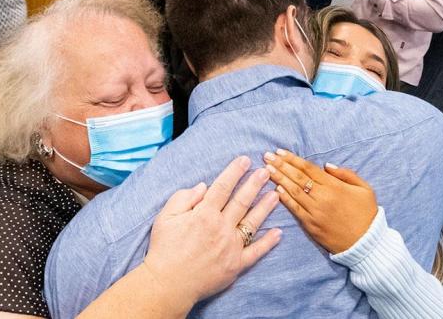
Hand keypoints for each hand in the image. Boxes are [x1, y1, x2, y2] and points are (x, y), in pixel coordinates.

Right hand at [143, 156, 281, 307]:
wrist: (168, 284)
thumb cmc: (164, 249)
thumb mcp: (165, 217)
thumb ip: (183, 198)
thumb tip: (204, 186)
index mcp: (204, 214)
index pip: (223, 187)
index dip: (234, 171)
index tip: (245, 160)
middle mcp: (221, 228)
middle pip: (242, 201)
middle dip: (254, 184)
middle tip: (266, 172)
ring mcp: (231, 247)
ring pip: (252, 222)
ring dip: (265, 207)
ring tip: (276, 194)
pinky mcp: (236, 265)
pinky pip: (256, 251)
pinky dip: (268, 242)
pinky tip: (278, 232)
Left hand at [264, 149, 376, 253]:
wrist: (367, 243)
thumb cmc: (367, 213)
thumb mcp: (364, 189)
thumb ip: (346, 174)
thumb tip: (326, 165)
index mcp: (335, 187)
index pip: (309, 169)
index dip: (293, 159)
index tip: (279, 152)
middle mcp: (323, 198)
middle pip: (297, 178)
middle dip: (281, 166)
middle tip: (267, 156)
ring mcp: (315, 212)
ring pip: (293, 192)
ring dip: (279, 179)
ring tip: (266, 169)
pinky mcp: (311, 226)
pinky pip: (295, 209)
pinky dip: (285, 199)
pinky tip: (275, 189)